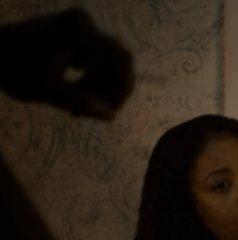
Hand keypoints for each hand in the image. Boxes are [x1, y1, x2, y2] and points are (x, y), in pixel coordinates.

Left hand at [0, 8, 133, 118]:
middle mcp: (86, 21)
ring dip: (103, 89)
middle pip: (120, 63)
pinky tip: (77, 94)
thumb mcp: (46, 91)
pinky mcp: (82, 32)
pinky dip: (95, 80)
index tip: (97, 114)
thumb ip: (79, 102)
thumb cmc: (13, 70)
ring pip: (114, 64)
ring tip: (78, 108)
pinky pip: (104, 60)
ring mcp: (85, 24)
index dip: (114, 96)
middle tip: (84, 112)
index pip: (119, 66)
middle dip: (110, 93)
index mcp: (80, 30)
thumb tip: (111, 115)